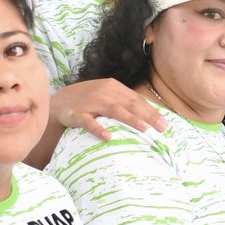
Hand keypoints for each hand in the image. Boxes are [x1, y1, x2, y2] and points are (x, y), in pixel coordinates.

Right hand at [50, 79, 166, 140]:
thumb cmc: (90, 100)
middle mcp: (104, 92)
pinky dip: (98, 128)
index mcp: (114, 87)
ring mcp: (90, 102)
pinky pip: (88, 122)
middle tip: (161, 128)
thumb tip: (149, 116)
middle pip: (129, 104)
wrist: (60, 101)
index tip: (164, 123)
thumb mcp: (108, 96)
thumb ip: (125, 103)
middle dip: (147, 116)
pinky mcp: (77, 114)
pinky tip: (107, 136)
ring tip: (144, 128)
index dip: (151, 111)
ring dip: (130, 119)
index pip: (136, 99)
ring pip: (113, 110)